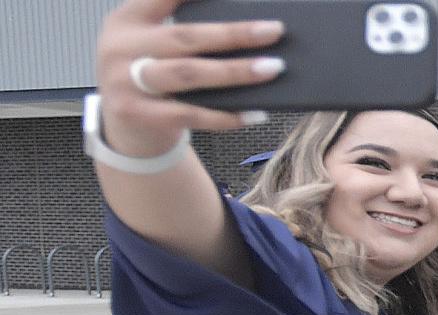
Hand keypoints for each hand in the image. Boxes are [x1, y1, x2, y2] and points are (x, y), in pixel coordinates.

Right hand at [97, 0, 286, 152]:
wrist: (121, 128)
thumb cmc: (150, 77)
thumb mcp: (150, 44)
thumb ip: (184, 31)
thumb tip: (246, 26)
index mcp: (128, 20)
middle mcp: (122, 46)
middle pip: (185, 36)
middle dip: (234, 33)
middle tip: (274, 30)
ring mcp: (126, 81)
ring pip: (189, 73)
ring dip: (235, 71)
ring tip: (273, 68)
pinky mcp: (138, 114)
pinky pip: (191, 114)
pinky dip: (227, 115)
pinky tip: (256, 113)